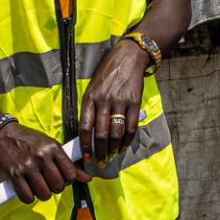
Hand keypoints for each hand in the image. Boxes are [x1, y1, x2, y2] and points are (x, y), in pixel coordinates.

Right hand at [0, 122, 88, 202]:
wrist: (1, 134)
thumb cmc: (28, 140)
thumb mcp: (50, 146)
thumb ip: (69, 163)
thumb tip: (88, 178)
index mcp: (54, 148)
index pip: (71, 175)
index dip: (67, 180)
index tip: (60, 178)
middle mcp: (42, 157)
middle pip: (58, 186)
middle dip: (54, 188)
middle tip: (46, 182)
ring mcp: (28, 166)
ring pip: (44, 194)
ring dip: (41, 194)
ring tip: (36, 185)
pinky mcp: (14, 175)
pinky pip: (27, 197)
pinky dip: (27, 197)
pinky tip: (26, 189)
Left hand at [80, 40, 147, 163]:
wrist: (128, 57)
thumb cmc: (107, 74)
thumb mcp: (93, 87)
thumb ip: (90, 108)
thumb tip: (88, 133)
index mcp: (90, 98)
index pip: (85, 127)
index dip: (85, 145)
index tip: (85, 157)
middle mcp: (104, 101)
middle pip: (101, 134)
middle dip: (100, 152)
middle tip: (100, 162)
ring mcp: (120, 102)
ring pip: (116, 133)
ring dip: (113, 149)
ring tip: (111, 156)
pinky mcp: (134, 103)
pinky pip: (131, 127)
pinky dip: (127, 141)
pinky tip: (123, 147)